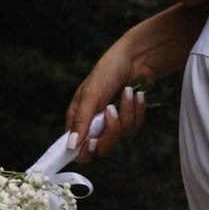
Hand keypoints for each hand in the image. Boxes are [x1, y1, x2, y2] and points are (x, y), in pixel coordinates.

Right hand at [63, 3, 203, 155]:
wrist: (136, 58)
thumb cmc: (108, 70)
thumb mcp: (92, 93)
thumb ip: (81, 120)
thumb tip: (71, 146)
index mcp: (78, 118)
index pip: (76, 148)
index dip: (84, 151)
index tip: (93, 142)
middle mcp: (94, 124)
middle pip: (100, 148)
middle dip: (110, 131)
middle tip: (112, 110)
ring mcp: (112, 123)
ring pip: (120, 137)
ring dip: (126, 113)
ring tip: (128, 91)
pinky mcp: (128, 120)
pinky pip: (134, 127)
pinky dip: (137, 110)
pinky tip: (137, 94)